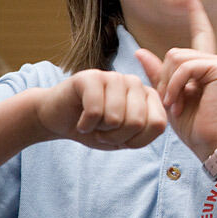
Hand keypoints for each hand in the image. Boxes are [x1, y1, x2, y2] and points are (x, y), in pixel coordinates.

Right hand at [37, 69, 165, 149]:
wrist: (58, 119)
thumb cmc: (95, 129)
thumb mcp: (125, 139)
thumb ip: (145, 133)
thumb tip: (155, 123)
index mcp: (149, 96)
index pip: (158, 124)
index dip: (136, 140)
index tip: (122, 137)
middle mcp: (135, 82)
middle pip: (137, 123)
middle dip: (116, 136)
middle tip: (102, 130)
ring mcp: (114, 76)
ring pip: (115, 118)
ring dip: (99, 130)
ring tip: (92, 122)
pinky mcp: (91, 77)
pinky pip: (95, 111)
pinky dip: (85, 125)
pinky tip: (81, 119)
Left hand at [135, 0, 216, 160]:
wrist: (212, 142)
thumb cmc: (194, 125)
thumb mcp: (169, 97)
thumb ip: (158, 74)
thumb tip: (140, 52)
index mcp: (204, 66)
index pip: (200, 32)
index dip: (195, 12)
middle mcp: (214, 60)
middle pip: (174, 52)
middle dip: (164, 78)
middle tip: (169, 102)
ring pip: (177, 58)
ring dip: (168, 84)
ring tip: (174, 104)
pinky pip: (185, 67)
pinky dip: (175, 86)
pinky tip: (178, 103)